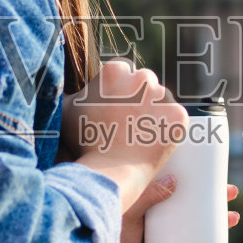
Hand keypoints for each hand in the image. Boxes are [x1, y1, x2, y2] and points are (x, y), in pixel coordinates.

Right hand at [63, 59, 187, 209]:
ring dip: (155, 111)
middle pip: (144, 83)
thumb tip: (63, 83)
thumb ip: (71, 92)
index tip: (114, 109)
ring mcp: (163, 97)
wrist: (109, 171)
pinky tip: (155, 139)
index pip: (122, 74)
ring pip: (162, 99)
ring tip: (140, 133)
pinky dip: (169, 128)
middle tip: (127, 122)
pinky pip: (176, 118)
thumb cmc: (85, 142)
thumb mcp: (68, 110)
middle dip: (138, 98)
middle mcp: (142, 78)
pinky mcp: (179, 116)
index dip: (118, 92)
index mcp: (115, 71)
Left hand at [120, 180, 241, 242]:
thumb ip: (146, 195)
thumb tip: (175, 180)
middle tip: (232, 191)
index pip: (175, 184)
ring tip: (234, 216)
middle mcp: (155, 221)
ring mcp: (161, 241)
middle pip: (190, 205)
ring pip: (194, 228)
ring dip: (217, 222)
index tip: (214, 169)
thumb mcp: (128, 211)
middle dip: (214, 198)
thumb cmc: (107, 236)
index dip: (195, 177)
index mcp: (145, 203)